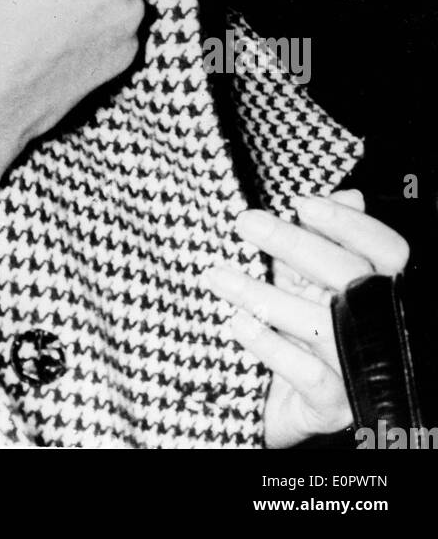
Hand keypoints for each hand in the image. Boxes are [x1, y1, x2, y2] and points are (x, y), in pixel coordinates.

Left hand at [203, 189, 409, 447]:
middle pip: (349, 278)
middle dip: (293, 245)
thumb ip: (319, 241)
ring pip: (322, 324)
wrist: (277, 403)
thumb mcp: (303, 281)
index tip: (301, 204)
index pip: (386, 251)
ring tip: (217, 275)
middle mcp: (377, 329)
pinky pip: (308, 375)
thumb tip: (347, 195)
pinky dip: (269, 346)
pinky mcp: (335, 407)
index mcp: (377, 292)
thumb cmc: (295, 329)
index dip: (350, 225)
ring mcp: (359, 369)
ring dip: (262, 293)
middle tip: (245, 223)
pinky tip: (236, 323)